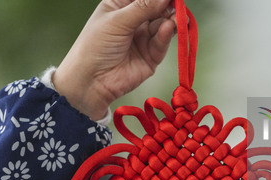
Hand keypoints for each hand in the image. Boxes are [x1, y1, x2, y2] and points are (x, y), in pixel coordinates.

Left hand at [53, 0, 175, 119]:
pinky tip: (168, 27)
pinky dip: (166, 35)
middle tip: (177, 4)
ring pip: (163, 24)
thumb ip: (143, 7)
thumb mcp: (118, 20)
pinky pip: (162, 42)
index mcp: (121, 6)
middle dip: (167, 5)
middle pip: (157, 8)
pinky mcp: (152, 56)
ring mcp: (144, 38)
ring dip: (171, 19)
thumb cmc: (95, 45)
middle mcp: (134, 21)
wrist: (92, 81)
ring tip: (177, 18)